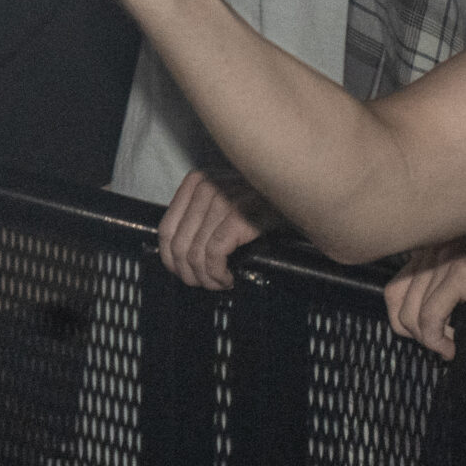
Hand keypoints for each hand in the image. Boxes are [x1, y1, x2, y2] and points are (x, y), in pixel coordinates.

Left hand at [156, 168, 276, 290]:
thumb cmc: (262, 203)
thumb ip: (199, 215)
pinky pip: (214, 256)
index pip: (165, 229)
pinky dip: (218, 275)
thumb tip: (175, 255)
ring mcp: (222, 201)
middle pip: (179, 246)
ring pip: (195, 255)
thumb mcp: (224, 199)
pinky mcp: (238, 217)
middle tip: (205, 283)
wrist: (300, 195)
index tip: (184, 272)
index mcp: (196, 181)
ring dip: (206, 278)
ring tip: (219, 283)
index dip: (170, 260)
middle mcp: (206, 187)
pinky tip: (228, 278)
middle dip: (190, 274)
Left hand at [381, 236, 465, 358]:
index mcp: (434, 250)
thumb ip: (439, 292)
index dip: (403, 320)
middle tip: (442, 345)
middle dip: (416, 333)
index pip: (394, 289)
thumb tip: (415, 325)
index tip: (428, 336)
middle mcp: (437, 249)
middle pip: (398, 301)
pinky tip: (452, 347)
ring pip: (413, 313)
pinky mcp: (462, 274)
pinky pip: (431, 316)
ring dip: (429, 339)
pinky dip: (436, 338)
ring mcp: (449, 259)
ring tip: (451, 345)